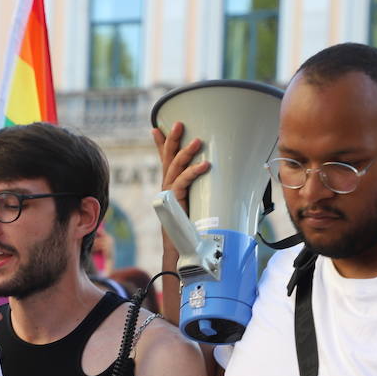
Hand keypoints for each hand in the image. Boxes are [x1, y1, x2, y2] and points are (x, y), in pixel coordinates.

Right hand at [150, 121, 210, 262]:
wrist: (183, 252)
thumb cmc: (193, 231)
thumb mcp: (199, 206)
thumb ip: (204, 193)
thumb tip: (220, 182)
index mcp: (171, 187)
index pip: (164, 161)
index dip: (160, 145)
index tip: (156, 128)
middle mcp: (166, 189)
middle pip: (166, 160)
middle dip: (171, 140)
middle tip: (178, 124)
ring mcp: (168, 196)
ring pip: (173, 169)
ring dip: (185, 153)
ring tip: (198, 141)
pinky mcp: (173, 203)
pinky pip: (181, 184)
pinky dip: (193, 173)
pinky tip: (204, 165)